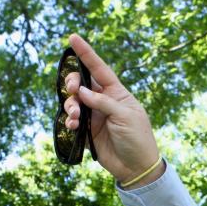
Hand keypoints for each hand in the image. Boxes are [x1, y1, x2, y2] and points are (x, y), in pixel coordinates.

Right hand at [63, 34, 162, 185]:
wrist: (136, 167)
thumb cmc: (137, 138)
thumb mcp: (125, 117)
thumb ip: (103, 102)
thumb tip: (82, 92)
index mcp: (117, 93)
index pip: (99, 69)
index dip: (86, 54)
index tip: (73, 38)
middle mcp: (103, 101)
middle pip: (81, 83)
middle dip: (72, 84)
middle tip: (72, 91)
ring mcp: (94, 116)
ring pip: (73, 102)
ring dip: (70, 105)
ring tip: (75, 116)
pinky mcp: (86, 131)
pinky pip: (71, 120)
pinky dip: (69, 121)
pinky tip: (73, 126)